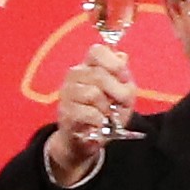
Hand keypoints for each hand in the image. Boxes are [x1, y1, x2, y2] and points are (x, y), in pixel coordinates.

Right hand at [44, 42, 137, 186]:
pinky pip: (89, 113)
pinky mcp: (65, 112)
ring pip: (93, 94)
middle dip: (118, 92)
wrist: (89, 138)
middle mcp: (74, 75)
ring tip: (107, 114)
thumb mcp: (123, 93)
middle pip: (99, 75)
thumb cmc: (108, 112)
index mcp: (89, 67)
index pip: (97, 51)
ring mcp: (67, 93)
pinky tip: (99, 123)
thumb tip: (122, 56)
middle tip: (120, 103)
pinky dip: (100, 121)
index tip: (123, 78)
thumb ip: (123, 76)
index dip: (114, 64)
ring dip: (107, 108)